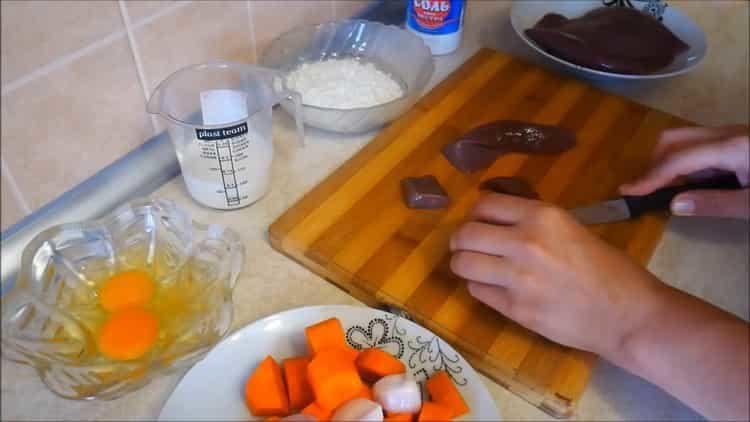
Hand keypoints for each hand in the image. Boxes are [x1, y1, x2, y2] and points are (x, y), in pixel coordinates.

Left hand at [449, 194, 670, 358]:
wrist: (628, 314)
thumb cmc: (607, 268)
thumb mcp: (570, 227)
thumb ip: (532, 222)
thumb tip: (494, 220)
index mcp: (542, 216)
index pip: (485, 205)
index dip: (475, 215)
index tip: (477, 222)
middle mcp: (525, 242)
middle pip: (465, 234)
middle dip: (461, 240)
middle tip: (467, 246)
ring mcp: (517, 278)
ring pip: (463, 264)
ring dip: (464, 264)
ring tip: (475, 267)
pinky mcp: (515, 309)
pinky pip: (477, 291)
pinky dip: (479, 287)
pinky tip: (493, 287)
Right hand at [620, 125, 748, 218]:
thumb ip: (716, 203)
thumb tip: (674, 204)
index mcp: (731, 147)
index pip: (678, 159)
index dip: (651, 176)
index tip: (627, 191)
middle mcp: (727, 134)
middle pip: (674, 139)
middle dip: (654, 163)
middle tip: (647, 190)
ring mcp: (731, 134)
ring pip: (684, 139)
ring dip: (668, 161)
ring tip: (667, 188)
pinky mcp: (735, 140)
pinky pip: (698, 145)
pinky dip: (684, 161)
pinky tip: (692, 182)